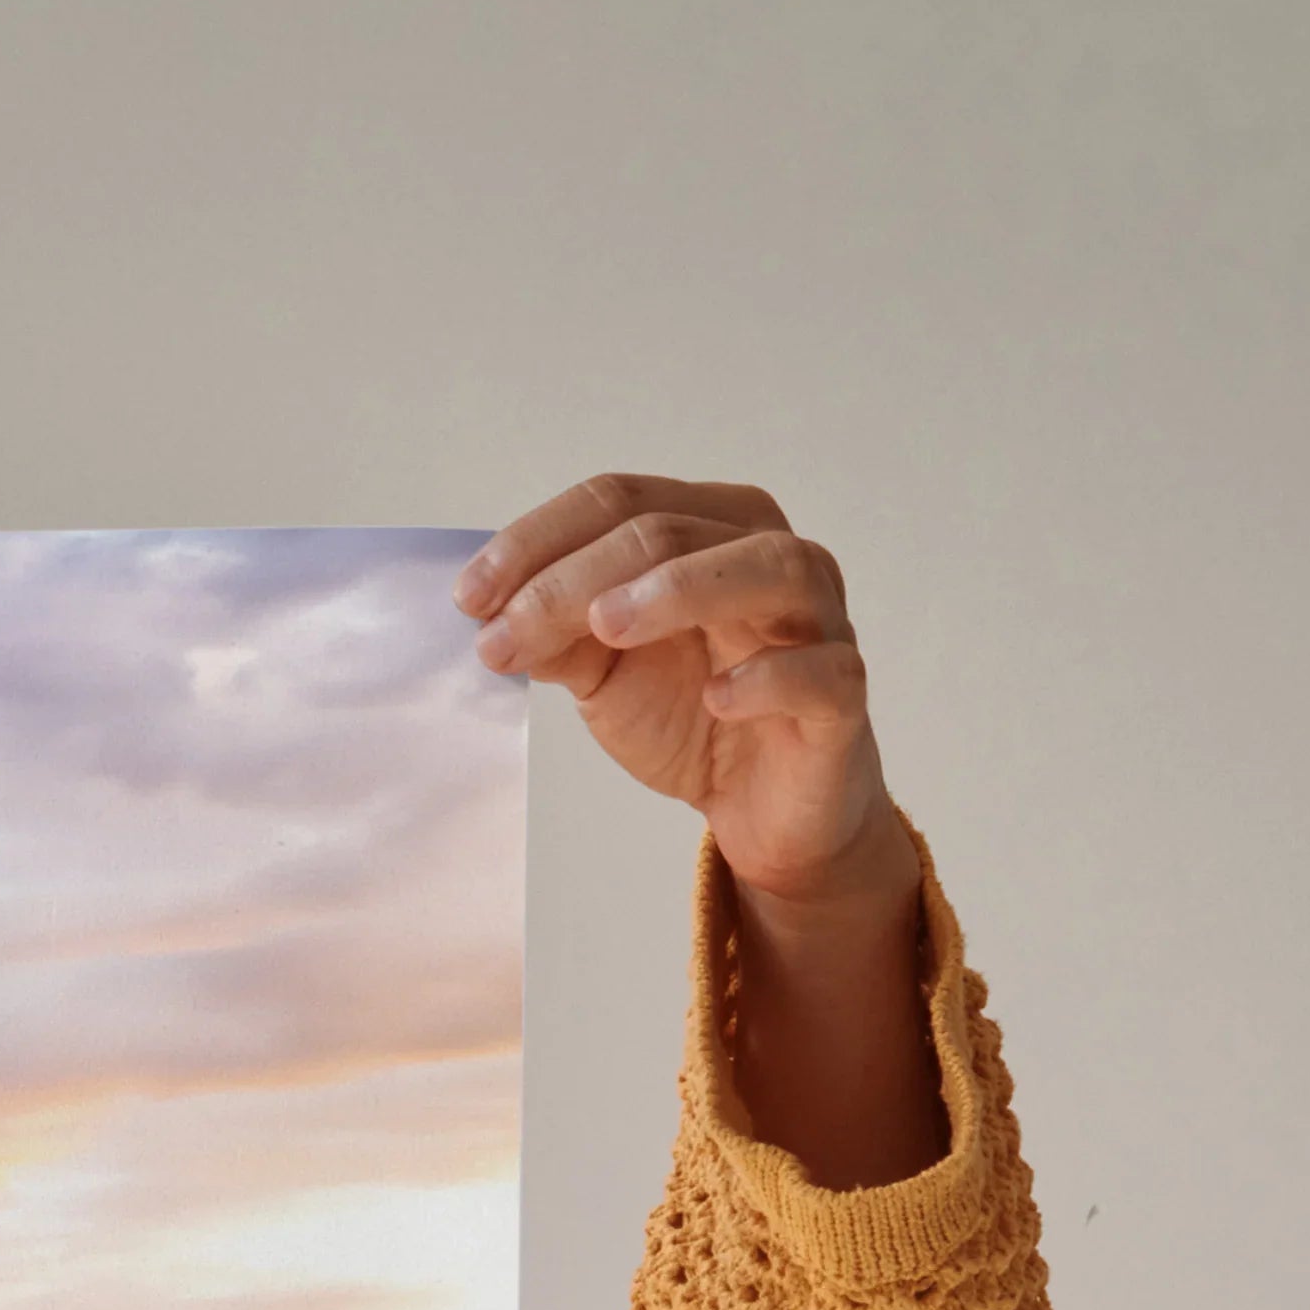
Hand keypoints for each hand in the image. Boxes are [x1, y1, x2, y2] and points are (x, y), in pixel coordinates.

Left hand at [460, 474, 943, 1183]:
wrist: (761, 808)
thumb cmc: (691, 715)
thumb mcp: (604, 672)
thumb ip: (557, 635)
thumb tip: (491, 613)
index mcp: (710, 529)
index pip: (620, 501)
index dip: (538, 541)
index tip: (468, 598)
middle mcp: (770, 555)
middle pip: (672, 530)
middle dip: (574, 580)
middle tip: (504, 633)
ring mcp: (817, 620)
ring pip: (766, 568)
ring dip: (679, 589)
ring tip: (605, 626)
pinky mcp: (841, 695)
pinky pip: (819, 671)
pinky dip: (767, 677)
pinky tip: (716, 697)